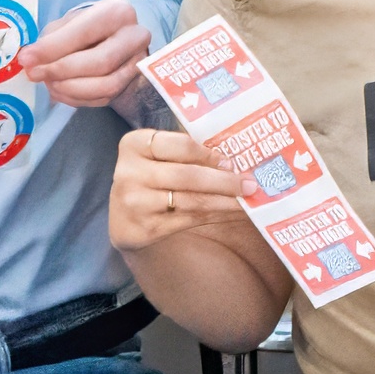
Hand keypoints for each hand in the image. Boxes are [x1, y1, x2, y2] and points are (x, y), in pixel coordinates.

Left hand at [31, 0, 153, 109]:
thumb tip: (29, 59)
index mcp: (117, 13)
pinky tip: (60, 91)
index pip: (85, 32)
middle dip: (61, 71)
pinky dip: (76, 98)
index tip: (27, 58)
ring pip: (105, 86)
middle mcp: (135, 37)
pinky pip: (104, 98)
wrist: (113, 40)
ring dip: (70, 89)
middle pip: (100, 62)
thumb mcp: (69, 23)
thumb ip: (51, 39)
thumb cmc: (87, 28)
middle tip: (34, 74)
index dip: (53, 48)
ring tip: (48, 83)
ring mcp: (137, 64)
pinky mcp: (131, 84)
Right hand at [106, 126, 246, 254]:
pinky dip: (215, 215)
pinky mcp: (144, 229)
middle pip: (187, 175)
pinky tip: (231, 212)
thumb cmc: (151, 178)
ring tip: (247, 199)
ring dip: (225, 201)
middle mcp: (129, 173)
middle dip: (224, 181)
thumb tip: (234, 158)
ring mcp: (135, 203)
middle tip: (250, 184)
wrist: (124, 218)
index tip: (231, 161)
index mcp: (134, 144)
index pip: (179, 145)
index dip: (209, 154)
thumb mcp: (158, 157)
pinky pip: (189, 220)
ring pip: (191, 201)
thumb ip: (186, 152)